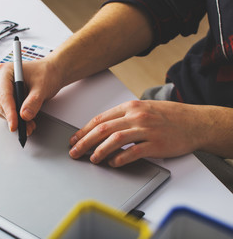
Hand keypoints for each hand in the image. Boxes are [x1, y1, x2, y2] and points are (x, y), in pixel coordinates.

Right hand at [0, 58, 62, 134]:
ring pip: (4, 110)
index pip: (4, 95)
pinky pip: (8, 111)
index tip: (15, 124)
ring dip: (16, 119)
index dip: (9, 111)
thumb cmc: (46, 73)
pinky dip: (17, 118)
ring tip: (29, 124)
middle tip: (26, 127)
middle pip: (2, 104)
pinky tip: (27, 121)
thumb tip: (24, 115)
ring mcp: (2, 88)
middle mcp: (0, 79)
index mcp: (5, 71)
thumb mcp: (42, 87)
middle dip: (14, 118)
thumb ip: (33, 101)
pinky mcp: (7, 96)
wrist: (52, 73)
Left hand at [69, 100, 205, 166]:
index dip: (83, 130)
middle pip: (103, 129)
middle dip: (84, 142)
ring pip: (115, 140)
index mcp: (130, 107)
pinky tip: (113, 163)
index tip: (74, 139)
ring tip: (92, 159)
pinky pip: (133, 152)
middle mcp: (136, 116)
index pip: (100, 119)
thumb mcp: (143, 108)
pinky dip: (120, 158)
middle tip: (75, 151)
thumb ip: (123, 116)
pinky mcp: (156, 144)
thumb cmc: (168, 116)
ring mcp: (146, 130)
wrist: (195, 122)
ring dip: (99, 150)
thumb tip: (101, 129)